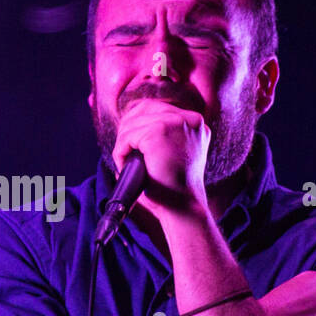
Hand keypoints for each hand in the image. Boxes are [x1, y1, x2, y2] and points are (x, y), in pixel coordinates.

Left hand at [111, 96, 210, 220]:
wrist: (182, 208)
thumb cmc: (174, 189)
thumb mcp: (173, 156)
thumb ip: (159, 139)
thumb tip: (126, 130)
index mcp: (195, 124)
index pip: (158, 108)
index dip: (139, 122)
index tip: (131, 142)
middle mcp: (189, 119)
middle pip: (144, 108)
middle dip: (128, 129)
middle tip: (123, 152)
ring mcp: (175, 123)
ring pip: (133, 124)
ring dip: (123, 144)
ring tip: (125, 163)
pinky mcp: (159, 131)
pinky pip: (127, 136)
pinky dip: (120, 152)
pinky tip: (124, 165)